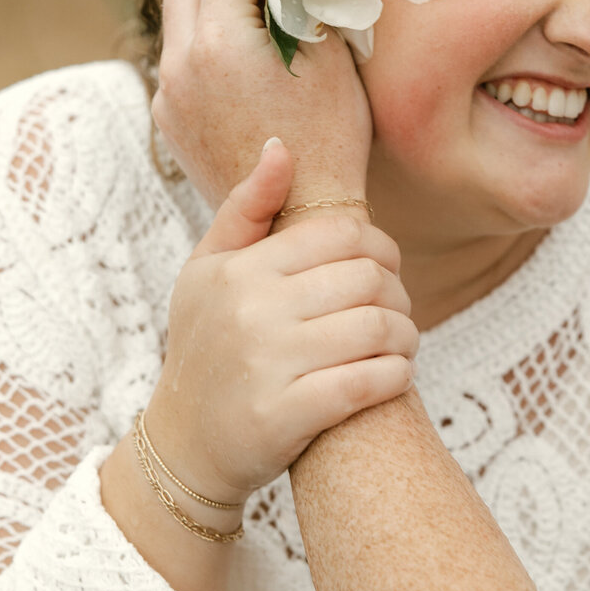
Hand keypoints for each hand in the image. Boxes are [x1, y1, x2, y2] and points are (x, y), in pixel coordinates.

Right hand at [144, 142, 415, 505]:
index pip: (343, 234)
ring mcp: (268, 365)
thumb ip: (245, 209)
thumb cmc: (206, 347)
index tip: (384, 268)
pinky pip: (369, 383)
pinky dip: (396, 377)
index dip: (380, 247)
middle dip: (399, 293)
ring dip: (406, 337)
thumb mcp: (207, 272)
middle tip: (397, 310)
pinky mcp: (286, 417)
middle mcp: (251, 311)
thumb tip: (282, 146)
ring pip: (378, 329)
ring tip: (400, 343)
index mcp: (240, 269)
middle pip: (368, 279)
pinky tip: (394, 376)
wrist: (184, 444)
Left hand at [153, 0, 372, 210]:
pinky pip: (177, 57)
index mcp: (221, 42)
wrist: (298, 221)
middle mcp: (181, 63)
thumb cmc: (329, 140)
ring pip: (175, 16)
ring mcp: (168, 93)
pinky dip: (202, 34)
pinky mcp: (168, 119)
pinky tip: (238, 43)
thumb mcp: (330, 58)